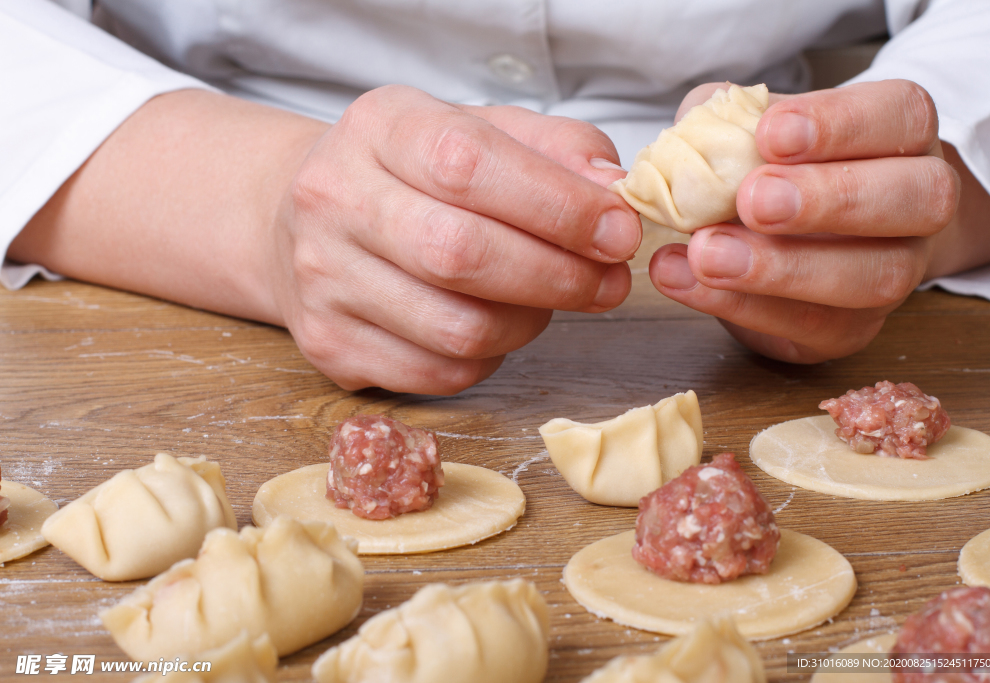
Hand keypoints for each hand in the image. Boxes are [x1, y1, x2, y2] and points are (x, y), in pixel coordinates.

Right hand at [269, 85, 639, 392]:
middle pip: (461, 255)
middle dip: (558, 276)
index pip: (470, 165)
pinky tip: (498, 325)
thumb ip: (554, 149)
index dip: (558, 206)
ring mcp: (323, 280)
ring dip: (530, 322)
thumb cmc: (414, 175)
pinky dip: (491, 358)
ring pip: (457, 329)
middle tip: (609, 281)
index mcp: (380, 128)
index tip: (617, 231)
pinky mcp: (329, 344)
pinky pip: (440, 374)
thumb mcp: (481, 130)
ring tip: (551, 299)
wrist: (306, 219)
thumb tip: (613, 191)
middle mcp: (335, 200)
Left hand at [647, 79, 989, 362]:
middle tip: (753, 200)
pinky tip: (685, 280)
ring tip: (706, 254)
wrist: (784, 239)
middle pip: (919, 199)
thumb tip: (696, 137)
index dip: (841, 124)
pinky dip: (741, 305)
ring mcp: (896, 270)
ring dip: (783, 268)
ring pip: (874, 277)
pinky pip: (812, 325)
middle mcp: (920, 202)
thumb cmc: (773, 167)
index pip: (902, 117)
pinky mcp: (853, 329)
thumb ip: (726, 120)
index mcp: (902, 133)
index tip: (771, 133)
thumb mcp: (745, 126)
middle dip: (831, 199)